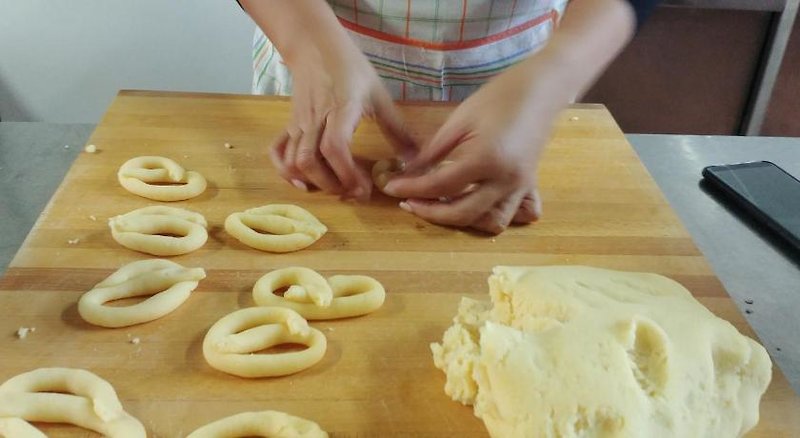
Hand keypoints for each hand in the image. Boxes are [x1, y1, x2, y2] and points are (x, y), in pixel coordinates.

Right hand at [269, 43, 414, 199]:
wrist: (316, 48)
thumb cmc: (351, 70)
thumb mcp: (379, 96)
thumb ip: (397, 129)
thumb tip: (415, 159)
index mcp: (340, 110)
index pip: (335, 148)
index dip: (347, 174)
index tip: (363, 188)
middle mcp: (315, 120)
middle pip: (310, 161)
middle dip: (332, 185)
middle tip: (353, 191)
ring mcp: (298, 123)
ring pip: (294, 160)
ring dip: (313, 182)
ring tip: (336, 187)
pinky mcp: (289, 125)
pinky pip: (278, 151)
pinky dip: (286, 171)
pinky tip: (303, 183)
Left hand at [383, 62, 553, 234]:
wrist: (541, 89)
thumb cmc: (498, 97)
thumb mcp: (459, 121)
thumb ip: (433, 153)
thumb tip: (407, 174)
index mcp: (486, 159)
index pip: (441, 185)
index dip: (412, 189)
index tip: (390, 188)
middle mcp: (506, 180)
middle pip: (462, 213)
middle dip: (430, 212)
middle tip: (408, 202)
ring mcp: (521, 186)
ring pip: (490, 222)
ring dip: (463, 221)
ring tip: (439, 206)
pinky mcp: (529, 186)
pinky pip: (511, 214)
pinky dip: (490, 216)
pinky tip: (473, 206)